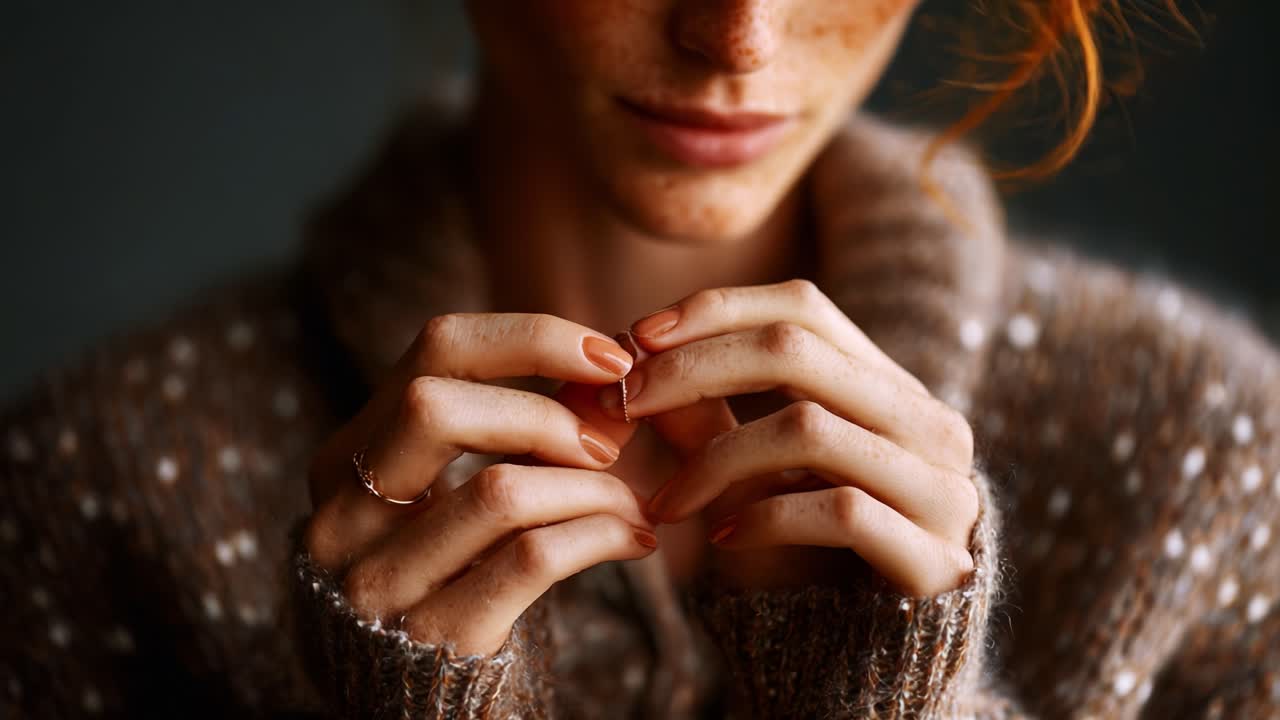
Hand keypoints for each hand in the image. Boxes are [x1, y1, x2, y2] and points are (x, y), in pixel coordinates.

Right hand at [302, 313, 656, 656]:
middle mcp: (344, 513)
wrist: (418, 700)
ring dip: (592, 486)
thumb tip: (608, 369)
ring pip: (499, 490)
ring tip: (633, 500)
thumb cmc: (448, 574)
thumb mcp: (450, 494)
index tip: (609, 355)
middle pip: (435, 406)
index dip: (530, 336)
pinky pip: (532, 559)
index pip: (433, 349)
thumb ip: (508, 431)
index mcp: (345, 457)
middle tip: (610, 442)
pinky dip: (600, 535)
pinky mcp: (434, 637)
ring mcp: (380, 580)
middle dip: (546, 412)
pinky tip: (633, 539)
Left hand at [595, 279, 978, 595]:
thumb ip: (709, 415)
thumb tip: (630, 360)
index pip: (803, 307)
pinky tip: (722, 539)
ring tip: (666, 500)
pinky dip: (765, 517)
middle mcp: (930, 424)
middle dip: (695, 368)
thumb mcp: (759, 472)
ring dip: (715, 458)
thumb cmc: (813, 553)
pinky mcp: (935, 554)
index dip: (717, 310)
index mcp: (893, 387)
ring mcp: (941, 487)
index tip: (640, 336)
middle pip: (797, 351)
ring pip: (807, 428)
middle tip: (627, 403)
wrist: (882, 656)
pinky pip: (837, 510)